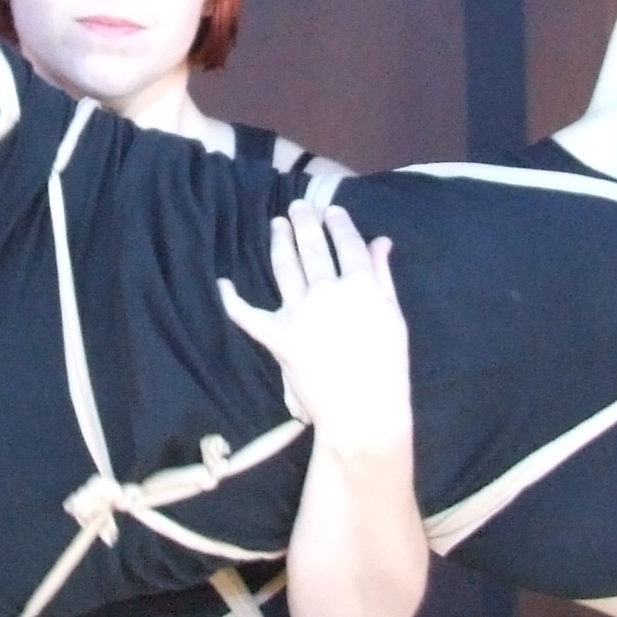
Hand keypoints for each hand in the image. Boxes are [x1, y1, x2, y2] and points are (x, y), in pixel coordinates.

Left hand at [217, 207, 411, 450]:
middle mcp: (325, 290)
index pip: (346, 242)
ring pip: (284, 266)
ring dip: (279, 241)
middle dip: (305, 222)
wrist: (363, 409)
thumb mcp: (394, 316)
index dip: (338, 223)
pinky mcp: (277, 336)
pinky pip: (248, 315)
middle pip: (312, 247)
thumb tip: (379, 241)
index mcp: (359, 283)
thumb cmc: (388, 365)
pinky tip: (223, 283)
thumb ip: (382, 275)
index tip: (331, 210)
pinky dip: (232, 300)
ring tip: (277, 224)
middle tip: (298, 207)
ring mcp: (298, 312)